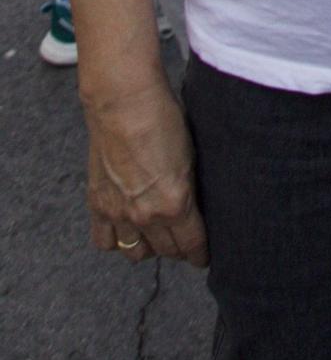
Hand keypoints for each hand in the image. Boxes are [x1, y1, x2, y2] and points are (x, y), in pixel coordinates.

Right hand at [83, 79, 207, 267]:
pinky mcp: (98, 205)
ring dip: (149, 247)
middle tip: (184, 242)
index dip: (200, 254)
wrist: (124, 103)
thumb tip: (195, 206)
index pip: (192, 244)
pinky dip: (117, 240)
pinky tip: (127, 228)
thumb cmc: (165, 119)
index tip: (203, 257)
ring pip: (136, 253)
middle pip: (166, 250)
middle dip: (178, 249)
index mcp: (175, 204)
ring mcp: (119, 213)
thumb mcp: (192, 155)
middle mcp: (146, 216)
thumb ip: (191, 189)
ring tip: (157, 235)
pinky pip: (105, 241)